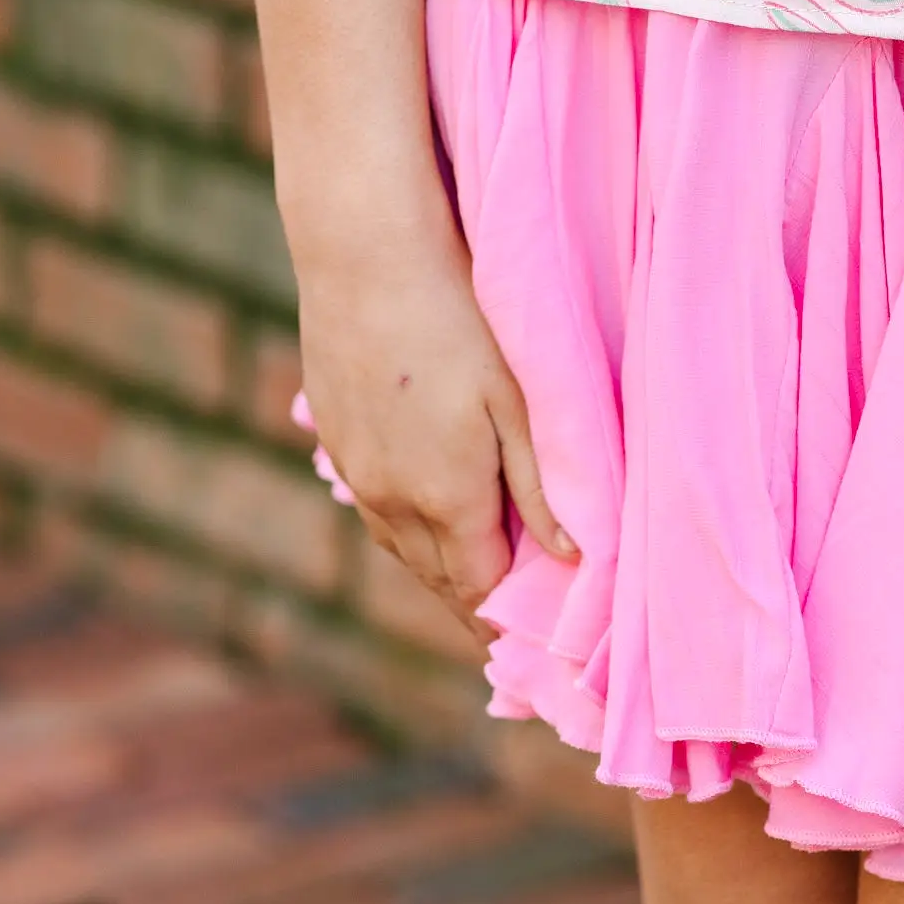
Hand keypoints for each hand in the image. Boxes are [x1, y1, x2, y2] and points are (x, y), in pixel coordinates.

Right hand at [297, 230, 574, 635]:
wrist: (364, 254)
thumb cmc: (458, 315)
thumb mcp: (516, 399)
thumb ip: (541, 485)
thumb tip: (570, 560)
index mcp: (445, 497)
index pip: (478, 589)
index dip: (503, 621)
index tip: (525, 649)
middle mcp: (391, 499)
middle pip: (436, 577)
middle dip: (471, 606)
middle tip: (501, 631)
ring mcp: (354, 471)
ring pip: (399, 545)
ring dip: (435, 567)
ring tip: (468, 581)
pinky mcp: (333, 438)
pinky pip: (373, 507)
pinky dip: (403, 527)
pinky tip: (421, 513)